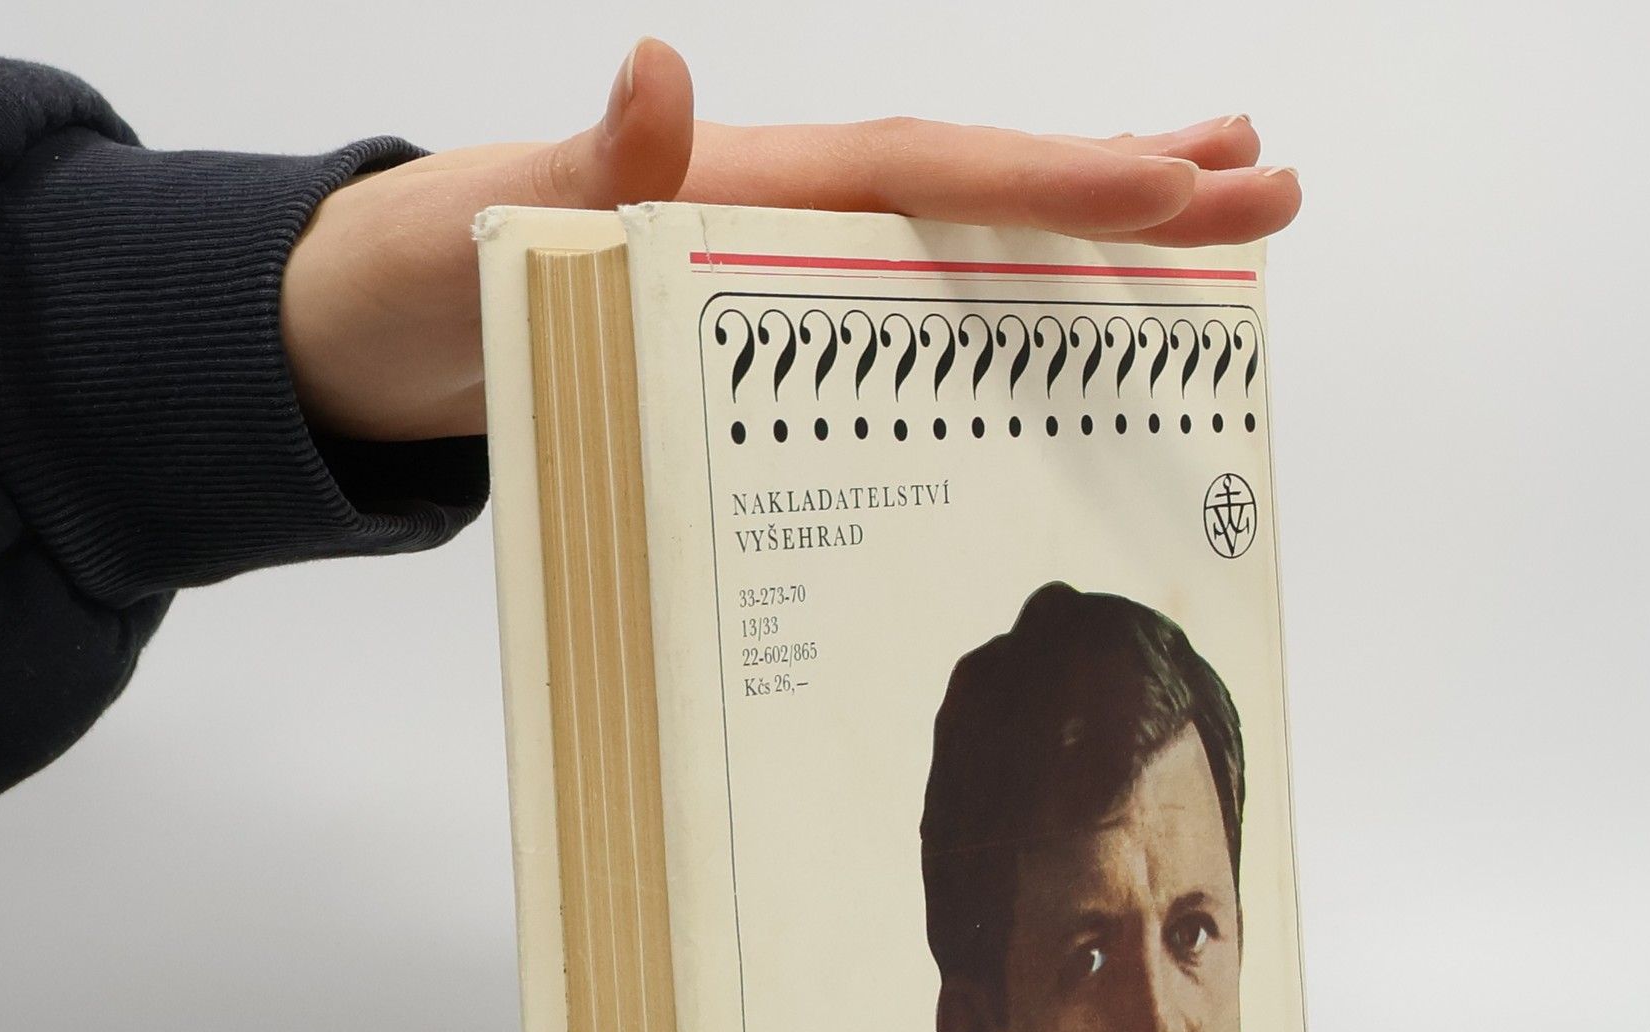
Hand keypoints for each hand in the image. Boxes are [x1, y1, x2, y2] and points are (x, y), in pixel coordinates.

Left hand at [281, 38, 1300, 441]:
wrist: (381, 337)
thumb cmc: (441, 278)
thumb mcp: (504, 225)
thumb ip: (599, 171)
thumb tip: (659, 75)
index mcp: (754, 188)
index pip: (937, 176)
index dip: (1063, 185)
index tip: (1187, 187)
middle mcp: (791, 213)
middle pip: (989, 192)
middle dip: (1131, 191)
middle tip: (1268, 185)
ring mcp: (787, 267)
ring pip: (966, 239)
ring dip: (1089, 232)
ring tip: (1210, 215)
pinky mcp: (770, 323)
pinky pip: (910, 308)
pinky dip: (996, 302)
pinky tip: (1052, 319)